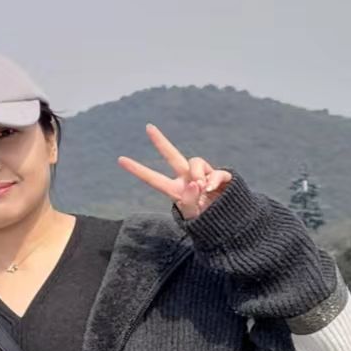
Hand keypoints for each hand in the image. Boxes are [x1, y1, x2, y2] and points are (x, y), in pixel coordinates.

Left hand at [118, 124, 232, 221]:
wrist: (230, 224)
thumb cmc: (207, 222)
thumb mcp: (193, 217)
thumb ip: (190, 202)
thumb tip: (195, 183)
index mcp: (175, 190)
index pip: (153, 178)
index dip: (137, 170)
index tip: (120, 159)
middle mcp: (186, 179)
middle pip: (172, 156)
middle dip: (161, 142)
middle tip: (148, 127)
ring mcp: (203, 176)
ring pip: (195, 161)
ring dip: (197, 174)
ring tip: (203, 190)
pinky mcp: (220, 176)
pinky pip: (216, 171)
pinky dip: (213, 180)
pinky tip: (211, 189)